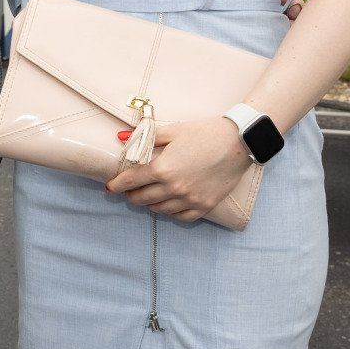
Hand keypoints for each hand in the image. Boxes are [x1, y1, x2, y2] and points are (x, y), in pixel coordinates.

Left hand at [105, 117, 252, 222]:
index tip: (110, 186)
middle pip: (142, 198)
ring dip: (148, 204)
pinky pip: (180, 217)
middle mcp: (174, 188)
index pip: (131, 181)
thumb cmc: (205, 133)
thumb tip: (121, 137)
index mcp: (163, 168)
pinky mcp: (204, 206)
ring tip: (145, 197)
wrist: (239, 143)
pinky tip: (166, 205)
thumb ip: (146, 136)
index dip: (117, 184)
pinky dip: (170, 212)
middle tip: (127, 191)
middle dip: (130, 195)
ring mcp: (190, 199)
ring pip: (159, 209)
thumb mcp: (173, 131)